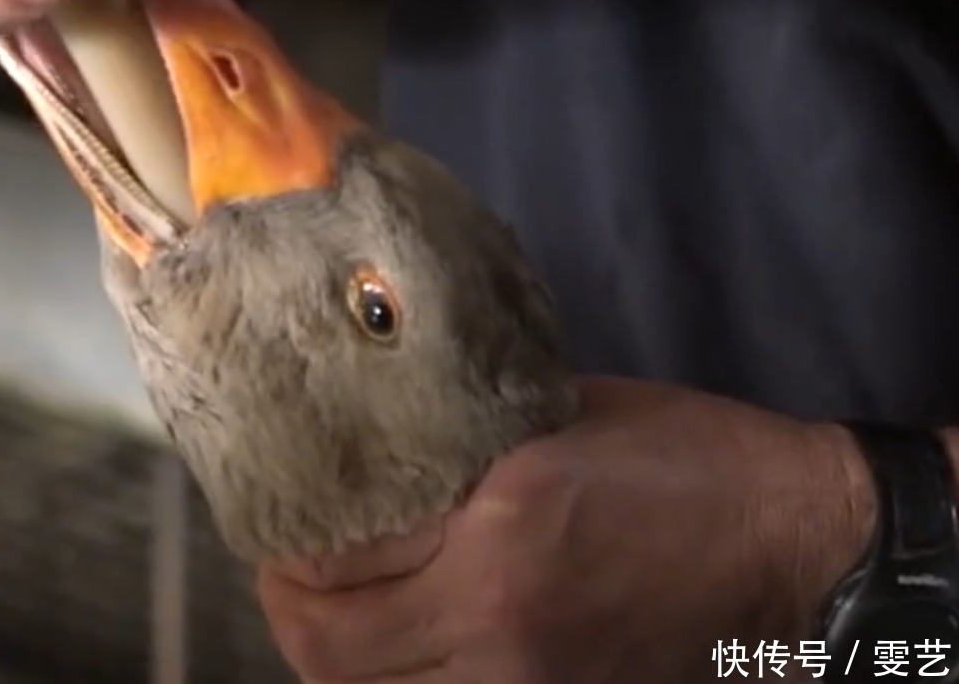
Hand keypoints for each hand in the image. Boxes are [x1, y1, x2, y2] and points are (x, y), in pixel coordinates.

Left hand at [257, 376, 876, 683]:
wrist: (799, 553)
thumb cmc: (690, 460)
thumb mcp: (566, 419)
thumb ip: (463, 446)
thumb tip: (380, 455)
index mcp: (500, 527)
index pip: (343, 556)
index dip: (288, 548)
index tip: (278, 526)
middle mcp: (498, 620)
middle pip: (332, 651)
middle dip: (290, 610)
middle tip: (287, 573)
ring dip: (335, 661)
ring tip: (333, 615)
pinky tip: (394, 655)